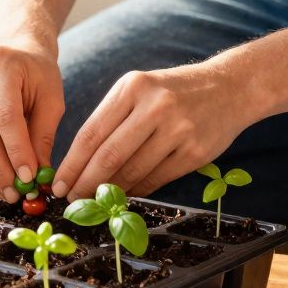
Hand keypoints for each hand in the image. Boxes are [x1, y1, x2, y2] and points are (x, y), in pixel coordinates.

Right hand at [0, 38, 64, 201]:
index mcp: (0, 63)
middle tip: (16, 192)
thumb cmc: (36, 74)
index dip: (16, 150)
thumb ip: (44, 135)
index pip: (5, 116)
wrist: (12, 50)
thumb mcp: (51, 98)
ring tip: (5, 192)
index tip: (29, 178)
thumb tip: (38, 177)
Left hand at [53, 63, 255, 199]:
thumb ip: (112, 120)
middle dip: (85, 183)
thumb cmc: (172, 92)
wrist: (230, 88)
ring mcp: (178, 130)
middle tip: (71, 200)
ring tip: (95, 201)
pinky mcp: (196, 152)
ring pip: (133, 171)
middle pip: (109, 155)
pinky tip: (125, 194)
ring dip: (110, 191)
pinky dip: (137, 190)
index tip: (58, 184)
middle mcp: (155, 106)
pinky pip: (157, 179)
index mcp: (133, 87)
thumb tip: (80, 165)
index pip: (92, 133)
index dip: (71, 164)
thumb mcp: (139, 89)